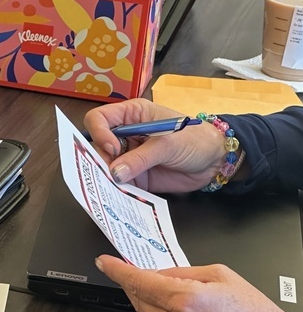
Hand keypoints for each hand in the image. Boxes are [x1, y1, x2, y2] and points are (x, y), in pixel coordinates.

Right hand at [83, 98, 227, 192]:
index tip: (112, 149)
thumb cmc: (195, 140)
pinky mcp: (134, 177)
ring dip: (106, 177)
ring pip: (104, 167)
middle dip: (101, 160)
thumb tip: (115, 174)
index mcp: (131, 116)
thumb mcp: (168, 145)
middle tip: (112, 173)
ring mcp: (128, 157)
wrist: (215, 161)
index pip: (99, 119)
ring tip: (115, 187)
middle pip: (97, 146)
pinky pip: (117, 184)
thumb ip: (140, 158)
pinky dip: (116, 190)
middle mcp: (125, 135)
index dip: (99, 133)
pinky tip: (120, 195)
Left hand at [95, 254, 302, 311]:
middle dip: (135, 285)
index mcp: (187, 299)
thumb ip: (181, 272)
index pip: (139, 281)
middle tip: (139, 274)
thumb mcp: (220, 275)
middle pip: (138, 300)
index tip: (104, 263)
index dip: (117, 270)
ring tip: (181, 299)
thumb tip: (155, 272)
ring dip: (153, 304)